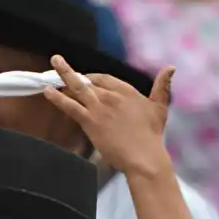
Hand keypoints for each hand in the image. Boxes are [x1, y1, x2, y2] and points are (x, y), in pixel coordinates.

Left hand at [44, 55, 173, 176]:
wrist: (143, 155)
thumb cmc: (152, 135)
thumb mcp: (160, 107)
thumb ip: (162, 86)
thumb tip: (171, 68)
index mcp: (127, 90)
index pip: (104, 78)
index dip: (92, 77)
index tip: (85, 79)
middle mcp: (111, 95)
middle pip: (89, 80)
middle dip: (74, 73)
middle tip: (60, 63)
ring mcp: (99, 107)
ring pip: (77, 87)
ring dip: (63, 74)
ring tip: (53, 63)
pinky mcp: (90, 120)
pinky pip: (70, 106)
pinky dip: (58, 98)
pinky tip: (47, 90)